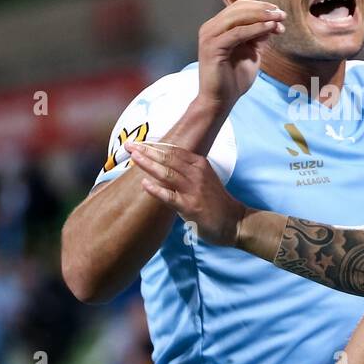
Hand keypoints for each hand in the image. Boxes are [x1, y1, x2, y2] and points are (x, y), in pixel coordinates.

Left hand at [128, 142, 247, 246]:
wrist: (235, 221)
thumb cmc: (216, 201)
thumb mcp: (204, 178)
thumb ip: (186, 170)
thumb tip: (162, 164)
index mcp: (200, 163)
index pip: (173, 150)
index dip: (154, 145)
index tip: (138, 142)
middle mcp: (197, 173)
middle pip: (168, 158)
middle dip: (147, 150)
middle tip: (128, 145)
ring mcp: (194, 189)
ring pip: (167, 173)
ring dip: (148, 164)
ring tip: (133, 158)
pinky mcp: (190, 207)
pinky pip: (170, 196)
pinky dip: (156, 190)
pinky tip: (144, 185)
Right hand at [197, 0, 284, 112]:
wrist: (220, 100)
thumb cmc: (234, 78)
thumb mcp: (251, 52)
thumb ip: (258, 36)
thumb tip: (273, 21)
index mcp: (217, 27)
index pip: (239, 7)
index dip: (260, 7)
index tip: (280, 13)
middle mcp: (210, 28)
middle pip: (238, 9)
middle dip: (263, 10)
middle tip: (281, 14)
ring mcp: (209, 36)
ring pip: (238, 17)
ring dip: (261, 16)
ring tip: (278, 19)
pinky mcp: (212, 47)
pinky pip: (237, 33)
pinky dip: (255, 28)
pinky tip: (270, 28)